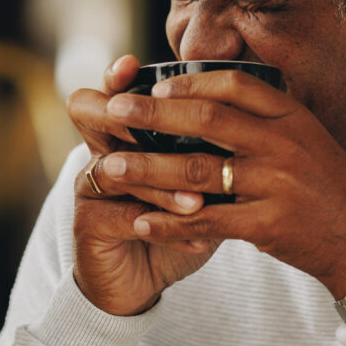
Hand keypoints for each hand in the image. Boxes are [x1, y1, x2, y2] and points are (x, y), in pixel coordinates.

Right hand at [65, 55, 224, 315]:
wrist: (143, 281)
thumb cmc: (177, 223)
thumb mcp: (200, 180)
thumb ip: (211, 147)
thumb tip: (256, 111)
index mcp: (124, 134)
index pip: (111, 92)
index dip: (116, 76)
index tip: (133, 64)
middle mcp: (99, 152)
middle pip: (88, 113)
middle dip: (127, 117)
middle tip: (165, 127)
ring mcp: (89, 188)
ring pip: (114, 168)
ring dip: (159, 182)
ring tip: (199, 200)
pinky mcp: (88, 226)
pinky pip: (121, 217)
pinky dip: (162, 227)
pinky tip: (198, 238)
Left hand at [102, 67, 345, 296]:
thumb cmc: (330, 192)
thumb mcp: (309, 143)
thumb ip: (266, 123)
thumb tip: (208, 100)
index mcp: (294, 118)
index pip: (236, 85)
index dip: (191, 82)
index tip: (155, 86)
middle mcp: (285, 144)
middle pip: (207, 118)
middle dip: (153, 114)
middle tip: (113, 111)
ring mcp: (278, 184)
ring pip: (197, 171)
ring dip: (148, 169)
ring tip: (111, 167)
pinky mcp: (270, 225)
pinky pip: (207, 220)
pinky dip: (169, 222)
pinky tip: (140, 222)